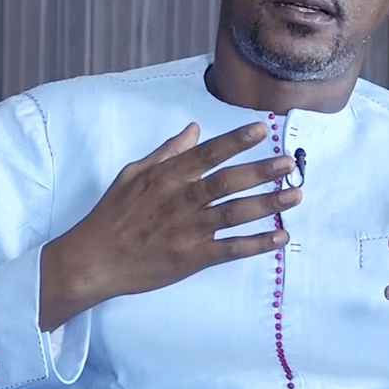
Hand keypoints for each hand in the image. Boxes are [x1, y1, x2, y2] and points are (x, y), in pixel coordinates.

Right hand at [40, 122, 299, 329]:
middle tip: (289, 162)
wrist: (93, 260)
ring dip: (268, 205)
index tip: (262, 129)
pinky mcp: (192, 258)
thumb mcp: (134, 174)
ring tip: (295, 196)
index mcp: (167, 177)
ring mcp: (188, 230)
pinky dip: (257, 244)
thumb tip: (194, 128)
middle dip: (261, 171)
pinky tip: (280, 237)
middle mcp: (181, 200)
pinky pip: (230, 249)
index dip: (235, 140)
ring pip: (234, 214)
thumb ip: (167, 152)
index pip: (207, 153)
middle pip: (228, 182)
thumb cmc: (113, 214)